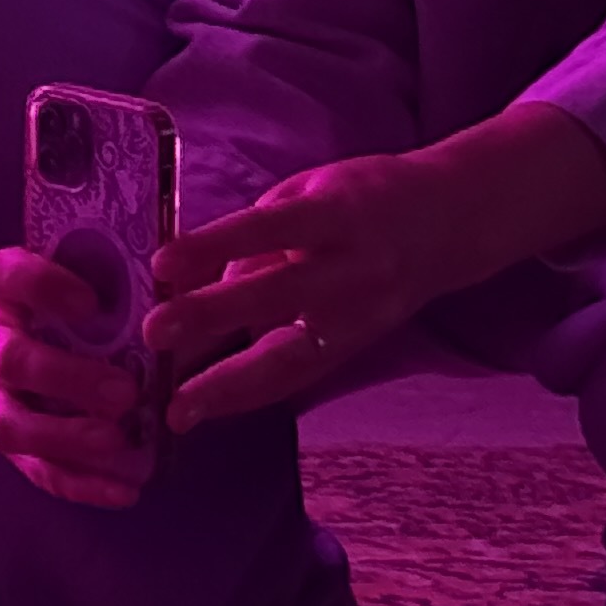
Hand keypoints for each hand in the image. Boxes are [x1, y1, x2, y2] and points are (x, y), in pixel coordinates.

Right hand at [0, 245, 154, 509]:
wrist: (125, 354)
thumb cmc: (125, 308)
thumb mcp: (139, 285)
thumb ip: (150, 280)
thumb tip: (184, 277)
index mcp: (14, 294)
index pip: (3, 276)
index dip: (39, 287)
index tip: (91, 304)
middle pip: (8, 359)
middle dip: (64, 377)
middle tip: (125, 391)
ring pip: (9, 424)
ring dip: (64, 435)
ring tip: (118, 442)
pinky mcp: (19, 448)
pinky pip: (41, 472)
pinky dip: (83, 484)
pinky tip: (127, 491)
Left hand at [144, 105, 605, 433]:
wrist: (450, 224)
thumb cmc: (360, 201)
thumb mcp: (307, 194)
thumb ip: (252, 236)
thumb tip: (191, 283)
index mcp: (337, 214)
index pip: (269, 229)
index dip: (216, 245)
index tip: (163, 263)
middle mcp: (353, 267)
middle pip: (279, 294)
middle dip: (214, 316)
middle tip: (155, 333)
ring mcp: (360, 315)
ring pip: (291, 355)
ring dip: (229, 386)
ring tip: (177, 411)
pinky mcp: (358, 348)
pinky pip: (299, 378)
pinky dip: (250, 397)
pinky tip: (206, 411)